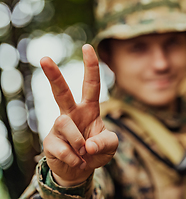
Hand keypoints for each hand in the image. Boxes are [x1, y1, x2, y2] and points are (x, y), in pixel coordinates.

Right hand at [42, 44, 117, 185]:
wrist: (81, 170)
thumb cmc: (97, 151)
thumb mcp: (111, 146)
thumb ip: (106, 143)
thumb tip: (88, 146)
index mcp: (89, 108)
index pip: (91, 84)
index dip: (91, 66)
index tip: (87, 46)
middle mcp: (72, 113)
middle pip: (61, 91)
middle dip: (54, 75)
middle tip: (44, 58)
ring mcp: (59, 126)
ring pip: (64, 124)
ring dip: (78, 143)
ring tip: (84, 154)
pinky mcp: (50, 142)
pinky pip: (61, 148)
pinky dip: (73, 158)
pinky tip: (77, 161)